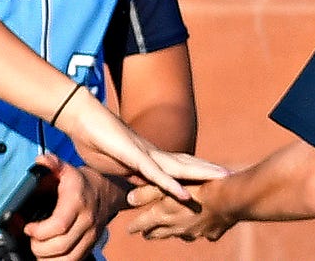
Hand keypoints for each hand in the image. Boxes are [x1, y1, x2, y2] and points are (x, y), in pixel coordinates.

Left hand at [20, 154, 103, 260]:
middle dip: (39, 247)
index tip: (28, 228)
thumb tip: (40, 161)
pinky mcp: (91, 244)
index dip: (39, 231)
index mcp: (77, 202)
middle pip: (61, 245)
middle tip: (32, 239)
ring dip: (48, 258)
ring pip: (68, 257)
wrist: (106, 191)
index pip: (58, 225)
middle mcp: (86, 220)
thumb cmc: (81, 182)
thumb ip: (52, 164)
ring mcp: (90, 234)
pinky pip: (75, 260)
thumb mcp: (66, 169)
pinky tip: (49, 257)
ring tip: (38, 249)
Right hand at [53, 88, 226, 200]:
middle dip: (210, 170)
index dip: (199, 172)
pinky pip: (155, 174)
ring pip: (178, 167)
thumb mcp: (118, 166)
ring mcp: (144, 154)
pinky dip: (170, 185)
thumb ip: (133, 176)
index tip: (218, 178)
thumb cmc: (97, 141)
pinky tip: (184, 194)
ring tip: (223, 178)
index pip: (180, 166)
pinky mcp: (132, 156)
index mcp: (150, 157)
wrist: (82, 119)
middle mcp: (153, 154)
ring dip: (201, 174)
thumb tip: (144, 187)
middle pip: (187, 163)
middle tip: (233, 175)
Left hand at [124, 179, 237, 241]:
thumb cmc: (197, 186)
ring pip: (180, 235)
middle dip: (151, 233)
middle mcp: (176, 228)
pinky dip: (200, 229)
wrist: (229, 198)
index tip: (130, 229)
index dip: (134, 227)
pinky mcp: (210, 233)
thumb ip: (146, 192)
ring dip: (175, 231)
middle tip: (146, 232)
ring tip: (174, 227)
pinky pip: (203, 233)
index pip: (142, 225)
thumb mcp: (167, 184)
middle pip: (158, 235)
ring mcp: (194, 233)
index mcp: (162, 216)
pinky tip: (204, 223)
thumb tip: (128, 198)